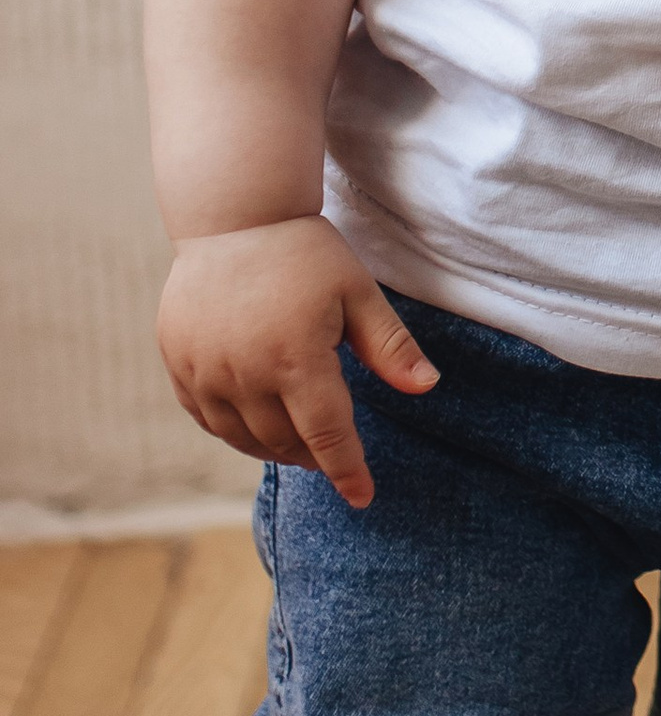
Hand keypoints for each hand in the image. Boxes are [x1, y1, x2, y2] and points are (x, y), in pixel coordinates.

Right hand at [157, 216, 437, 508]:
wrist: (234, 217)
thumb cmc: (305, 254)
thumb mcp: (358, 293)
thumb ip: (390, 346)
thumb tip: (427, 388)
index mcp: (295, 358)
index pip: (326, 435)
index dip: (347, 471)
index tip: (363, 497)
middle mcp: (244, 373)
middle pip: (284, 442)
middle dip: (314, 456)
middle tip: (333, 454)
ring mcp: (204, 370)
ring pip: (242, 437)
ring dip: (274, 448)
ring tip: (298, 441)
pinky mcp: (178, 362)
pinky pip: (206, 417)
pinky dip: (234, 430)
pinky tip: (255, 423)